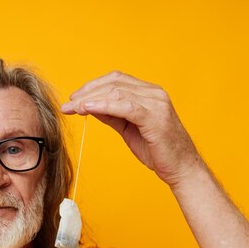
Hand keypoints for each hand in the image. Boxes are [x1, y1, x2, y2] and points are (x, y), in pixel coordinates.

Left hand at [61, 71, 201, 187]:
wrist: (181, 167)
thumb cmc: (157, 150)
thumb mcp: (128, 128)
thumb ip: (112, 115)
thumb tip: (90, 106)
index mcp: (148, 92)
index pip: (116, 80)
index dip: (92, 87)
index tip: (73, 99)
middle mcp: (153, 92)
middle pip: (113, 83)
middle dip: (87, 92)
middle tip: (68, 105)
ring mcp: (156, 103)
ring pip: (116, 92)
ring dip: (90, 99)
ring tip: (73, 108)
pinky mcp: (155, 117)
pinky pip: (124, 106)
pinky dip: (103, 106)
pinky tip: (87, 109)